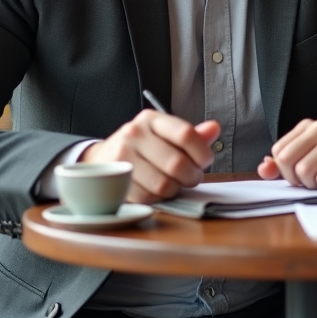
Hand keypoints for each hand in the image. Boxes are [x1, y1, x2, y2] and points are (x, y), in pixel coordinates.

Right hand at [80, 110, 219, 203]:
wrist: (102, 158)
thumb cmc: (142, 147)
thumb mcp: (165, 134)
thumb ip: (192, 135)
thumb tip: (214, 128)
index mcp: (152, 119)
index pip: (185, 134)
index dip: (202, 152)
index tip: (206, 161)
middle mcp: (134, 134)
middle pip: (177, 163)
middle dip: (192, 176)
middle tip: (192, 178)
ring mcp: (122, 157)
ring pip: (163, 184)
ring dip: (176, 189)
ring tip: (175, 183)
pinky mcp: (114, 180)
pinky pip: (148, 197)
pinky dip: (158, 198)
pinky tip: (157, 190)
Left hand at [257, 119, 316, 189]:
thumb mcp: (302, 162)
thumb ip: (279, 165)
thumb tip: (264, 168)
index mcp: (306, 127)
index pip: (278, 152)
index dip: (286, 170)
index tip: (301, 170)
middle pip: (288, 161)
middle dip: (297, 178)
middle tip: (313, 177)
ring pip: (305, 172)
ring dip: (314, 184)